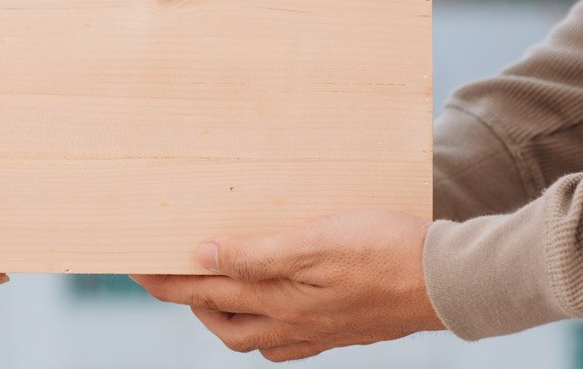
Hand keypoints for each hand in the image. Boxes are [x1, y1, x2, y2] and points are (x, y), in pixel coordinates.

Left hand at [132, 210, 443, 361]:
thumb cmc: (385, 251)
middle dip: (187, 300)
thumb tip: (203, 257)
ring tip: (214, 285)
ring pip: (251, 334)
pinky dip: (264, 325)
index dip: (163, 280)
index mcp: (276, 299)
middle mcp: (290, 323)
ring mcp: (315, 331)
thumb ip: (256, 254)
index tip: (132, 265)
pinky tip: (270, 308)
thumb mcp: (314, 241)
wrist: (450, 283)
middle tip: (168, 273)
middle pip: (220, 320)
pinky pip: (286, 340)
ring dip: (224, 312)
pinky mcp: (339, 330)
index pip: (200, 291)